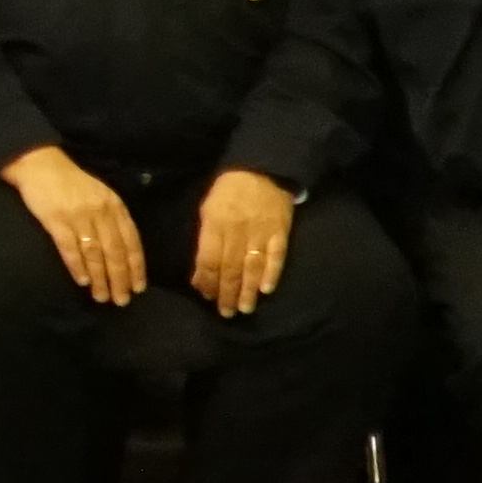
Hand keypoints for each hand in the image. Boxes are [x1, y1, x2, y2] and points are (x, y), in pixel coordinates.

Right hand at [6, 144, 143, 307]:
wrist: (41, 164)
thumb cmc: (72, 182)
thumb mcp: (100, 194)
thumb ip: (112, 218)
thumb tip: (122, 250)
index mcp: (114, 205)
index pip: (131, 241)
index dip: (136, 267)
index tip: (138, 288)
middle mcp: (100, 212)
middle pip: (115, 252)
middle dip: (120, 279)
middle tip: (121, 301)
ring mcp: (78, 216)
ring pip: (95, 254)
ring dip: (100, 279)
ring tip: (101, 297)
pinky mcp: (56, 220)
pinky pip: (70, 248)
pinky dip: (77, 266)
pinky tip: (82, 281)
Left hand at [190, 168, 295, 317]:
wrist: (262, 169)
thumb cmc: (228, 192)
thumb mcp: (208, 209)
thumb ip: (205, 240)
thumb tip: (200, 272)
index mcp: (215, 223)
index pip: (208, 258)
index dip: (207, 280)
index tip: (206, 297)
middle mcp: (237, 229)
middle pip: (230, 266)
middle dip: (226, 292)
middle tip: (225, 313)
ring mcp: (261, 230)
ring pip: (252, 265)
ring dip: (247, 289)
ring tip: (244, 308)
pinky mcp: (281, 230)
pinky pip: (277, 255)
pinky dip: (272, 272)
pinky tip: (266, 289)